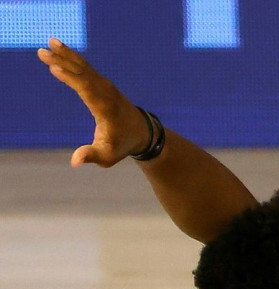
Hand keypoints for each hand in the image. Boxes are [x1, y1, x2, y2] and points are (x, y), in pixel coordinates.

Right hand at [37, 38, 150, 166]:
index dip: (71, 79)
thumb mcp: (107, 156)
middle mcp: (106, 94)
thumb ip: (91, 156)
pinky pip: (86, 68)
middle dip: (63, 62)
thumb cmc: (122, 146)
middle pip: (83, 74)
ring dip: (66, 55)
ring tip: (49, 42)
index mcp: (105, 109)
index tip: (55, 67)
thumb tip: (75, 161)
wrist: (142, 133)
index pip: (87, 90)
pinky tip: (59, 48)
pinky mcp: (103, 83)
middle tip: (42, 52)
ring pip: (84, 68)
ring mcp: (106, 86)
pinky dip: (72, 57)